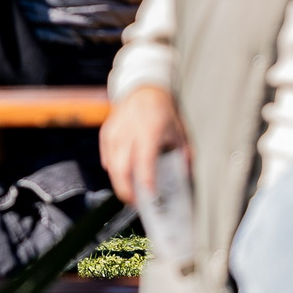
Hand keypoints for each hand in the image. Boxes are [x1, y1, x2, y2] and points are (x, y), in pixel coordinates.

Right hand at [98, 85, 185, 206]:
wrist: (143, 89)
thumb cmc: (161, 110)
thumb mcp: (178, 131)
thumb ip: (183, 154)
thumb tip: (186, 175)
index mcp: (149, 132)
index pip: (145, 162)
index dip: (146, 181)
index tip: (150, 195)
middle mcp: (129, 133)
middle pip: (121, 168)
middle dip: (126, 190)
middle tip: (134, 202)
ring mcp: (115, 132)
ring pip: (111, 165)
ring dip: (119, 182)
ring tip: (128, 193)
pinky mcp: (106, 132)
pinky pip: (106, 156)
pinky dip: (111, 169)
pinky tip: (119, 175)